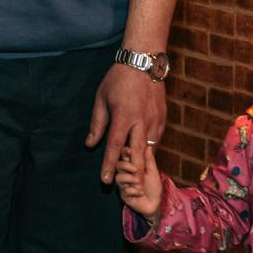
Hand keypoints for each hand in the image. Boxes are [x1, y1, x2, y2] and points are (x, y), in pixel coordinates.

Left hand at [86, 61, 165, 183]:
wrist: (144, 61)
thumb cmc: (118, 79)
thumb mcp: (101, 98)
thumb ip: (97, 124)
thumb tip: (90, 144)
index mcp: (123, 115)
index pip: (114, 146)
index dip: (109, 165)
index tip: (105, 181)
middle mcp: (141, 120)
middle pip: (137, 153)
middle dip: (133, 174)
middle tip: (128, 190)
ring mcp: (154, 120)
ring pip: (150, 149)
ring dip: (142, 165)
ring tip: (136, 181)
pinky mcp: (162, 118)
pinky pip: (156, 140)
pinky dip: (150, 151)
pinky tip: (145, 159)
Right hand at [114, 142, 162, 220]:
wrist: (156, 204)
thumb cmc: (154, 187)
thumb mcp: (153, 172)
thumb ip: (149, 160)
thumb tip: (148, 145)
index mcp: (133, 166)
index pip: (124, 156)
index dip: (125, 152)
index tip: (130, 151)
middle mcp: (126, 174)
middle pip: (118, 165)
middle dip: (125, 166)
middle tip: (135, 169)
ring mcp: (124, 185)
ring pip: (118, 178)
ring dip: (129, 179)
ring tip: (139, 183)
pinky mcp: (124, 195)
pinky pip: (124, 190)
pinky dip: (133, 190)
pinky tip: (140, 192)